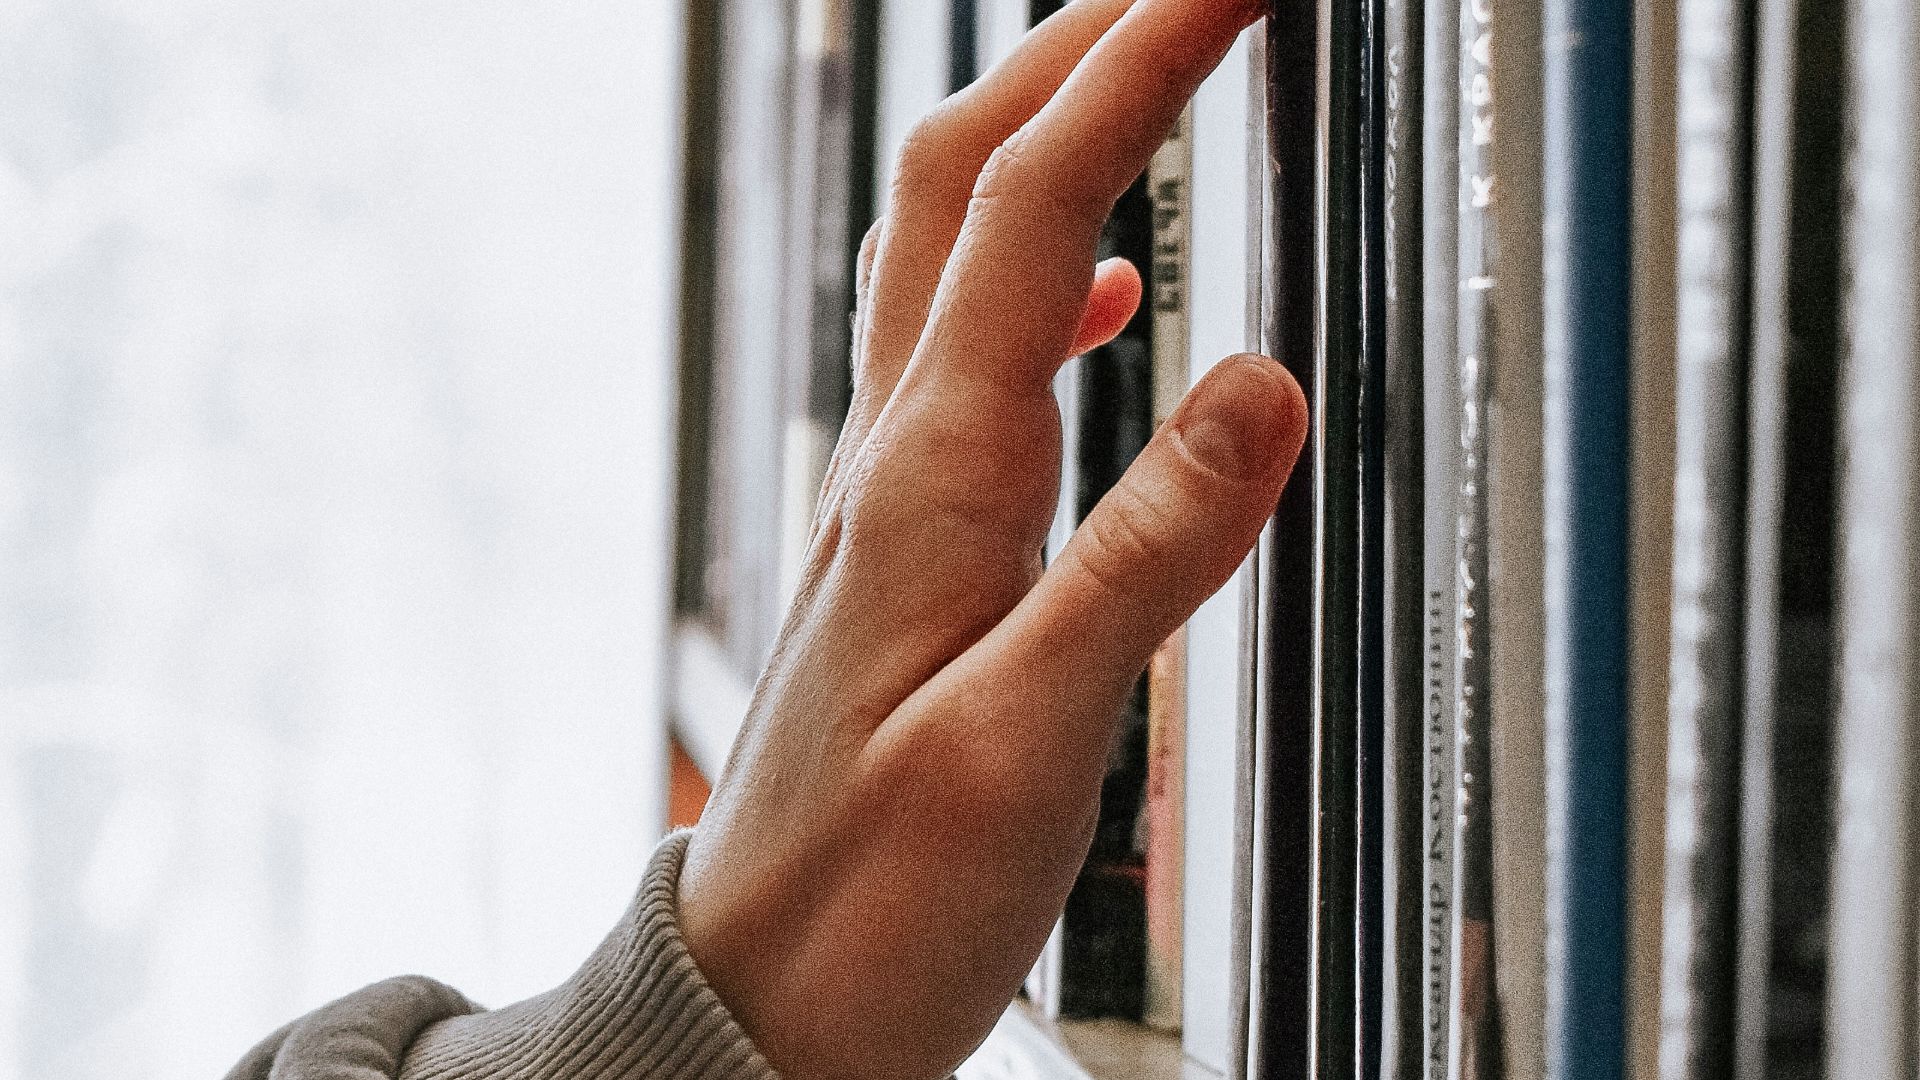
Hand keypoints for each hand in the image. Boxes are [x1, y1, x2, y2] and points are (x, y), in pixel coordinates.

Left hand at [676, 2, 1305, 1076]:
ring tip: (1147, 72)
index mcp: (933, 478)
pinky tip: (1107, 299)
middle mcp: (900, 456)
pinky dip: (1042, 278)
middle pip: (970, 178)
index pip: (1041, 203)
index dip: (1138, 61)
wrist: (763, 995)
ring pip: (953, 249)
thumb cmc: (875, 898)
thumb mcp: (1029, 744)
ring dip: (1049, 134)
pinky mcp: (911, 542)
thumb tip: (1262, 385)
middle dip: (1084, 45)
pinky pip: (965, 355)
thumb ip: (1145, 561)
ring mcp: (896, 492)